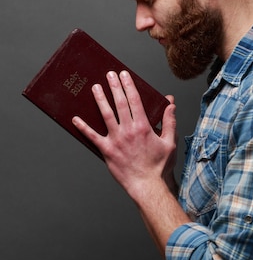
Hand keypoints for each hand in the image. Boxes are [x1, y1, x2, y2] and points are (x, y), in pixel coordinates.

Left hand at [72, 70, 177, 202]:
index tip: (124, 75)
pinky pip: (92, 137)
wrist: (148, 185)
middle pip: (119, 103)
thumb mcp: (169, 142)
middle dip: (114, 86)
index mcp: (143, 127)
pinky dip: (83, 127)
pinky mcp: (107, 151)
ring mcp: (116, 140)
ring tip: (95, 88)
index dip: (128, 85)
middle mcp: (128, 130)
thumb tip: (171, 104)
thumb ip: (169, 121)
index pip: (134, 100)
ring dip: (100, 100)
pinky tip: (75, 119)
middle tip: (109, 74)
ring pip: (105, 115)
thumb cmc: (159, 166)